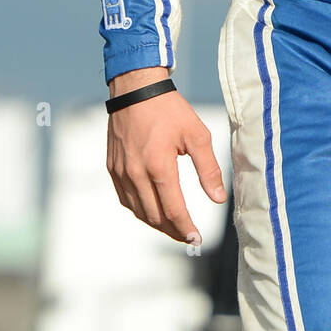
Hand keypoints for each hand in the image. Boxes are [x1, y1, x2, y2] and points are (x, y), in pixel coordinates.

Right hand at [106, 66, 226, 244]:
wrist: (136, 90)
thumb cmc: (169, 110)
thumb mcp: (197, 135)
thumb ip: (209, 169)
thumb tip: (217, 199)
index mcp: (158, 167)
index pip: (173, 210)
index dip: (186, 229)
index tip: (197, 240)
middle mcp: (136, 174)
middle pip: (155, 216)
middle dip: (173, 231)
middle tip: (189, 237)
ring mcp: (121, 173)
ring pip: (139, 211)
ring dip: (157, 224)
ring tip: (175, 228)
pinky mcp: (113, 168)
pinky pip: (126, 199)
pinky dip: (141, 210)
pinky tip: (153, 211)